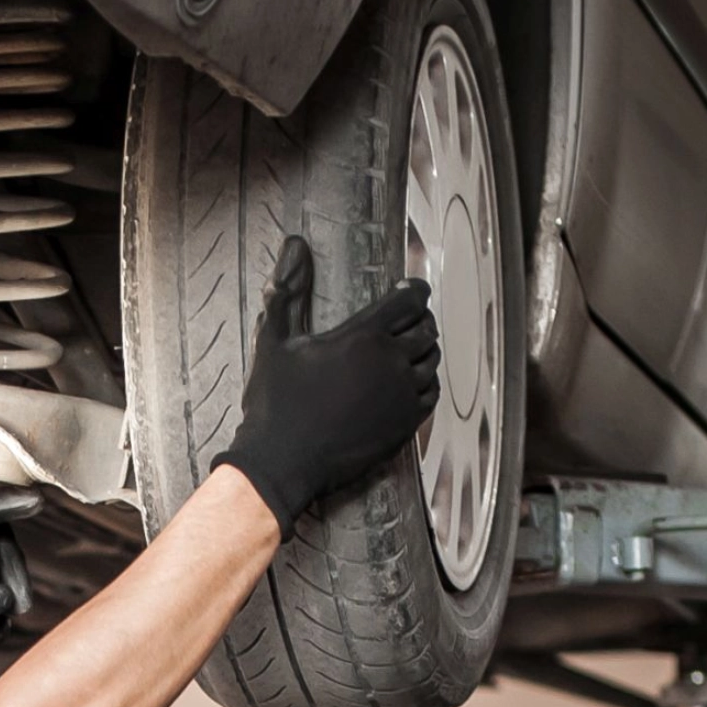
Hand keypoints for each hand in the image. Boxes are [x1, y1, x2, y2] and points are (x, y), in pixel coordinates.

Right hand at [211, 236, 440, 536]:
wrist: (282, 462)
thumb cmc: (275, 403)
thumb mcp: (274, 341)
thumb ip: (288, 290)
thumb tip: (294, 245)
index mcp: (364, 336)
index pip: (411, 299)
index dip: (413, 290)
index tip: (406, 291)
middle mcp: (392, 363)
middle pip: (427, 328)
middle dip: (418, 321)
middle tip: (402, 322)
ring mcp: (402, 396)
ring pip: (433, 361)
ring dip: (422, 352)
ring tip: (402, 354)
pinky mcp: (405, 425)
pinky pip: (431, 395)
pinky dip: (424, 384)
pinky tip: (405, 385)